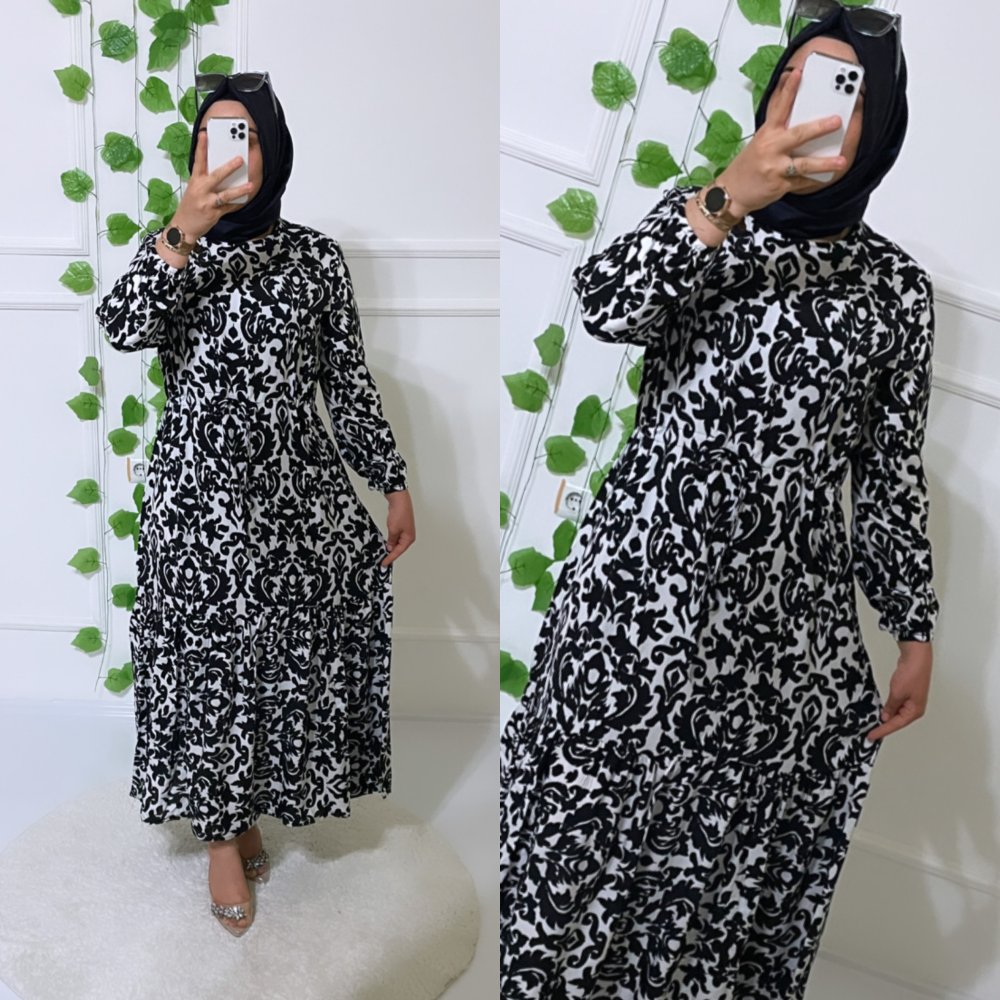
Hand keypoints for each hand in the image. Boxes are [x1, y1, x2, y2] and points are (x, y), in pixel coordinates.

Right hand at [169, 128, 253, 240]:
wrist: (183, 227)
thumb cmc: (189, 207)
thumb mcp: (194, 190)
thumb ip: (204, 180)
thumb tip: (221, 171)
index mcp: (195, 181)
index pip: (198, 161)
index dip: (201, 147)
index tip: (204, 134)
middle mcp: (200, 190)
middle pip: (216, 176)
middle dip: (229, 167)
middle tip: (240, 159)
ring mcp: (207, 202)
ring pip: (226, 194)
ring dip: (239, 190)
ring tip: (250, 185)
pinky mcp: (214, 214)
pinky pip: (229, 207)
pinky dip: (238, 203)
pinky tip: (246, 199)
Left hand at [381, 489, 414, 567]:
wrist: (399, 500)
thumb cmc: (400, 513)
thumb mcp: (393, 530)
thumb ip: (391, 541)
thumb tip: (389, 547)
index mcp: (409, 538)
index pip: (398, 552)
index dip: (390, 558)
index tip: (384, 563)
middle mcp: (409, 535)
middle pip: (399, 548)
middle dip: (391, 554)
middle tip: (383, 561)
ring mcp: (405, 531)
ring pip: (397, 542)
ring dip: (390, 547)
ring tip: (383, 553)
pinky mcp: (401, 526)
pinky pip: (396, 537)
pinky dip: (391, 540)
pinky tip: (386, 543)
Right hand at [715, 64, 847, 217]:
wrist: (732, 192)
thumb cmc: (747, 165)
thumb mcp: (760, 141)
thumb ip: (778, 128)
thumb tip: (797, 113)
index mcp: (766, 134)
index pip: (779, 108)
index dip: (789, 90)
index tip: (799, 73)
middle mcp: (770, 149)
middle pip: (798, 135)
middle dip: (819, 128)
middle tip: (837, 121)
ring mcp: (774, 168)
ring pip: (803, 164)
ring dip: (824, 163)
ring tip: (841, 161)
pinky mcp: (779, 186)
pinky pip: (801, 182)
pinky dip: (814, 180)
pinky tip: (825, 177)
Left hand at [866, 641, 932, 740]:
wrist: (916, 657)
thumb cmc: (912, 674)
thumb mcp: (896, 693)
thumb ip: (890, 707)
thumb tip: (885, 716)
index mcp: (915, 711)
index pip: (895, 725)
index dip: (882, 731)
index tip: (871, 736)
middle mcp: (915, 708)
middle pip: (897, 722)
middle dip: (884, 727)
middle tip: (871, 733)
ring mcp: (911, 701)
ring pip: (896, 714)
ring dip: (886, 718)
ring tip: (874, 724)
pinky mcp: (907, 694)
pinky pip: (896, 706)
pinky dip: (888, 709)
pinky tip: (881, 711)